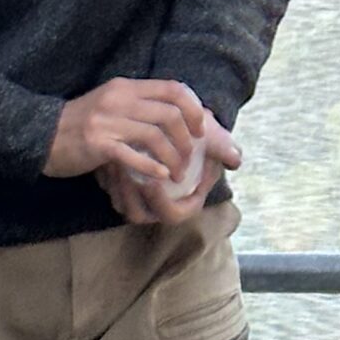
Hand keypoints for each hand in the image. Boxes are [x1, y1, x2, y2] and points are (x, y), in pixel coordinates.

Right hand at [44, 78, 209, 183]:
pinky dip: (151, 168)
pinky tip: (160, 177)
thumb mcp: (110, 105)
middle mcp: (118, 100)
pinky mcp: (97, 144)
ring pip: (156, 136)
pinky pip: (133, 156)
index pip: (172, 88)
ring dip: (173, 158)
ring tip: (176, 173)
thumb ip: (138, 106)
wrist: (39, 136)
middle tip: (189, 158)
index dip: (193, 108)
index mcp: (125, 87)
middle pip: (170, 114)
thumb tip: (175, 116)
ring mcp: (107, 121)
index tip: (200, 129)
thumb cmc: (79, 125)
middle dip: (187, 139)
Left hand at [101, 114, 241, 224]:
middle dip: (130, 195)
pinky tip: (104, 156)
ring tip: (112, 161)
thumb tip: (235, 158)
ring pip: (121, 204)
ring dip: (115, 185)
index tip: (152, 182)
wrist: (176, 125)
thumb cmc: (198, 135)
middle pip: (139, 215)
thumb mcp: (211, 137)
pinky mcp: (120, 188)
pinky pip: (109, 191)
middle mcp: (159, 207)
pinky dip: (106, 176)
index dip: (160, 202)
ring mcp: (138, 199)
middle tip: (124, 172)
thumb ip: (223, 148)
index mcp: (184, 203)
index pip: (172, 214)